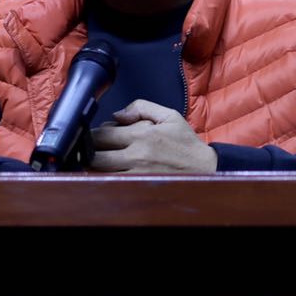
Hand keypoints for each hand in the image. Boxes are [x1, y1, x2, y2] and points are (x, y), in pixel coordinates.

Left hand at [88, 100, 218, 172]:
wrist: (206, 169)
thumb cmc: (186, 143)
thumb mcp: (169, 115)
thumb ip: (141, 107)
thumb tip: (116, 115)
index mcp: (142, 134)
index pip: (102, 134)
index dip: (93, 134)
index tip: (96, 135)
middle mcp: (136, 155)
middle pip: (95, 156)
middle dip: (88, 152)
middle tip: (92, 150)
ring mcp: (137, 174)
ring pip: (101, 173)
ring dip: (96, 168)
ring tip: (102, 162)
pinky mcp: (140, 188)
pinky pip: (114, 184)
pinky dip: (107, 179)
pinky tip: (111, 174)